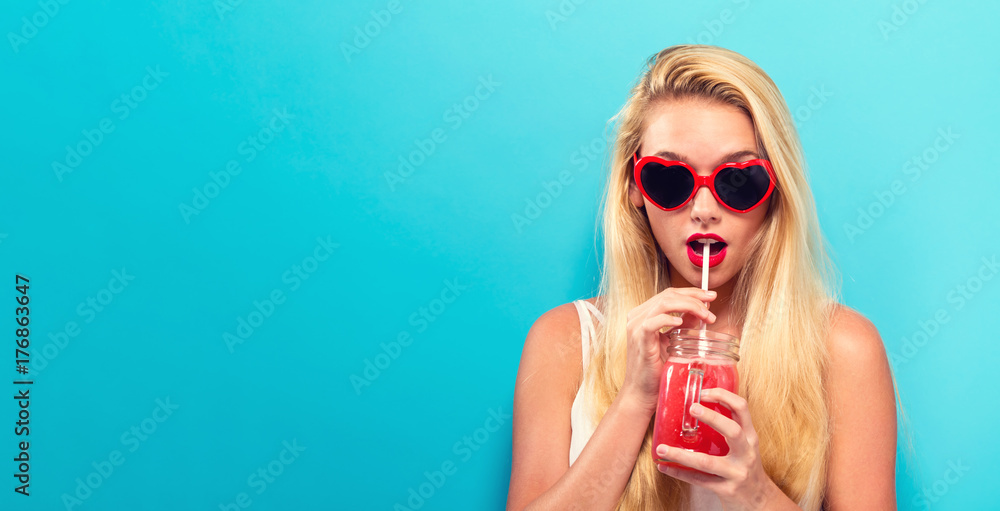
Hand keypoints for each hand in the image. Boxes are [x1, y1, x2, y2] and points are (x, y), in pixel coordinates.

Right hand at [620, 287, 716, 413]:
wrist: (641, 393)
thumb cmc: (656, 371)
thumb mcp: (673, 343)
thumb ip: (683, 326)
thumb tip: (700, 313)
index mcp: (644, 315)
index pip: (669, 294)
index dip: (691, 292)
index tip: (710, 296)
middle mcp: (637, 317)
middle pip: (668, 294)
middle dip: (694, 296)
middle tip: (712, 303)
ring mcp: (636, 327)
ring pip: (664, 303)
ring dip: (689, 306)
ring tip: (705, 316)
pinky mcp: (639, 339)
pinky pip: (654, 321)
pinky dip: (669, 318)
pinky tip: (682, 323)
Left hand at [654, 388, 778, 510]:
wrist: (760, 501)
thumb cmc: (745, 467)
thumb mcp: (744, 445)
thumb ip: (728, 429)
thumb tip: (698, 407)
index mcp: (749, 437)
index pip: (742, 408)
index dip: (723, 396)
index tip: (703, 391)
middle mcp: (746, 453)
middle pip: (732, 430)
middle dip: (712, 417)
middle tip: (691, 408)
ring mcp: (737, 472)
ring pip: (707, 462)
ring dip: (681, 455)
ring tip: (662, 449)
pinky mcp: (727, 490)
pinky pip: (699, 481)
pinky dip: (680, 473)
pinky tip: (665, 467)